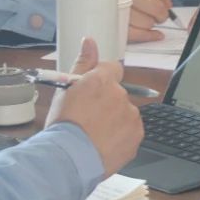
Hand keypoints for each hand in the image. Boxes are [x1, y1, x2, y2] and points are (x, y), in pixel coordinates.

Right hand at [46, 37, 143, 174]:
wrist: (69, 159)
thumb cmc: (63, 125)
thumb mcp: (66, 90)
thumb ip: (82, 63)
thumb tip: (89, 40)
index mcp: (102, 80)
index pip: (112, 68)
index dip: (102, 81)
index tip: (93, 93)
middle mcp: (120, 94)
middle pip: (118, 94)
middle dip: (107, 104)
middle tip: (88, 119)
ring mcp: (131, 115)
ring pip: (125, 113)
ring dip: (115, 121)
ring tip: (94, 136)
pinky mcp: (137, 135)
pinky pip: (131, 132)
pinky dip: (121, 137)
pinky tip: (104, 145)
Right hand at [112, 0, 171, 42]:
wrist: (81, 1)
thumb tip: (168, 5)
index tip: (167, 5)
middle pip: (154, 6)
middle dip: (161, 14)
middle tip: (158, 17)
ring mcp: (115, 10)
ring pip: (147, 22)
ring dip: (151, 24)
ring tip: (144, 21)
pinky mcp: (112, 27)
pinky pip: (138, 34)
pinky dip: (150, 36)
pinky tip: (156, 35)